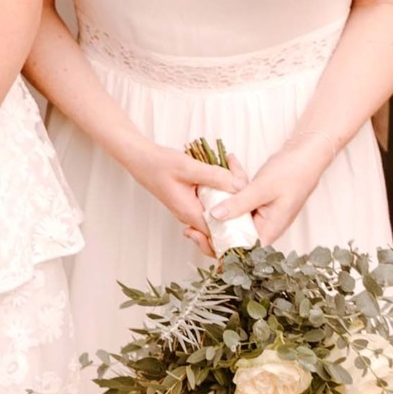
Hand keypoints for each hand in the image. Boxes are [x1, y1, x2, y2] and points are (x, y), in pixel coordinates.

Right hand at [122, 139, 245, 243]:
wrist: (140, 159)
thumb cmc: (159, 164)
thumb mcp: (188, 167)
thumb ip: (215, 177)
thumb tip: (240, 186)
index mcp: (190, 213)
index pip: (218, 234)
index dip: (237, 229)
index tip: (252, 215)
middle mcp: (190, 216)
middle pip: (221, 225)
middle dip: (237, 213)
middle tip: (247, 189)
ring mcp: (191, 210)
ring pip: (217, 214)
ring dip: (231, 202)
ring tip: (240, 180)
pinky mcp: (192, 202)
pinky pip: (212, 205)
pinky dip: (222, 196)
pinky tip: (229, 180)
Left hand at [203, 141, 329, 249]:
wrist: (305, 157)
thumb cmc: (291, 174)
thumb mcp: (261, 188)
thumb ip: (239, 203)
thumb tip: (214, 216)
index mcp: (268, 230)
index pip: (241, 251)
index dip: (219, 249)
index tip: (198, 238)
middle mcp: (263, 228)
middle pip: (233, 239)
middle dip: (211, 231)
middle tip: (188, 228)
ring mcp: (259, 217)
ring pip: (232, 220)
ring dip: (216, 210)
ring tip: (196, 205)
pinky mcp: (255, 205)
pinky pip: (236, 205)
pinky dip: (227, 194)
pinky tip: (218, 178)